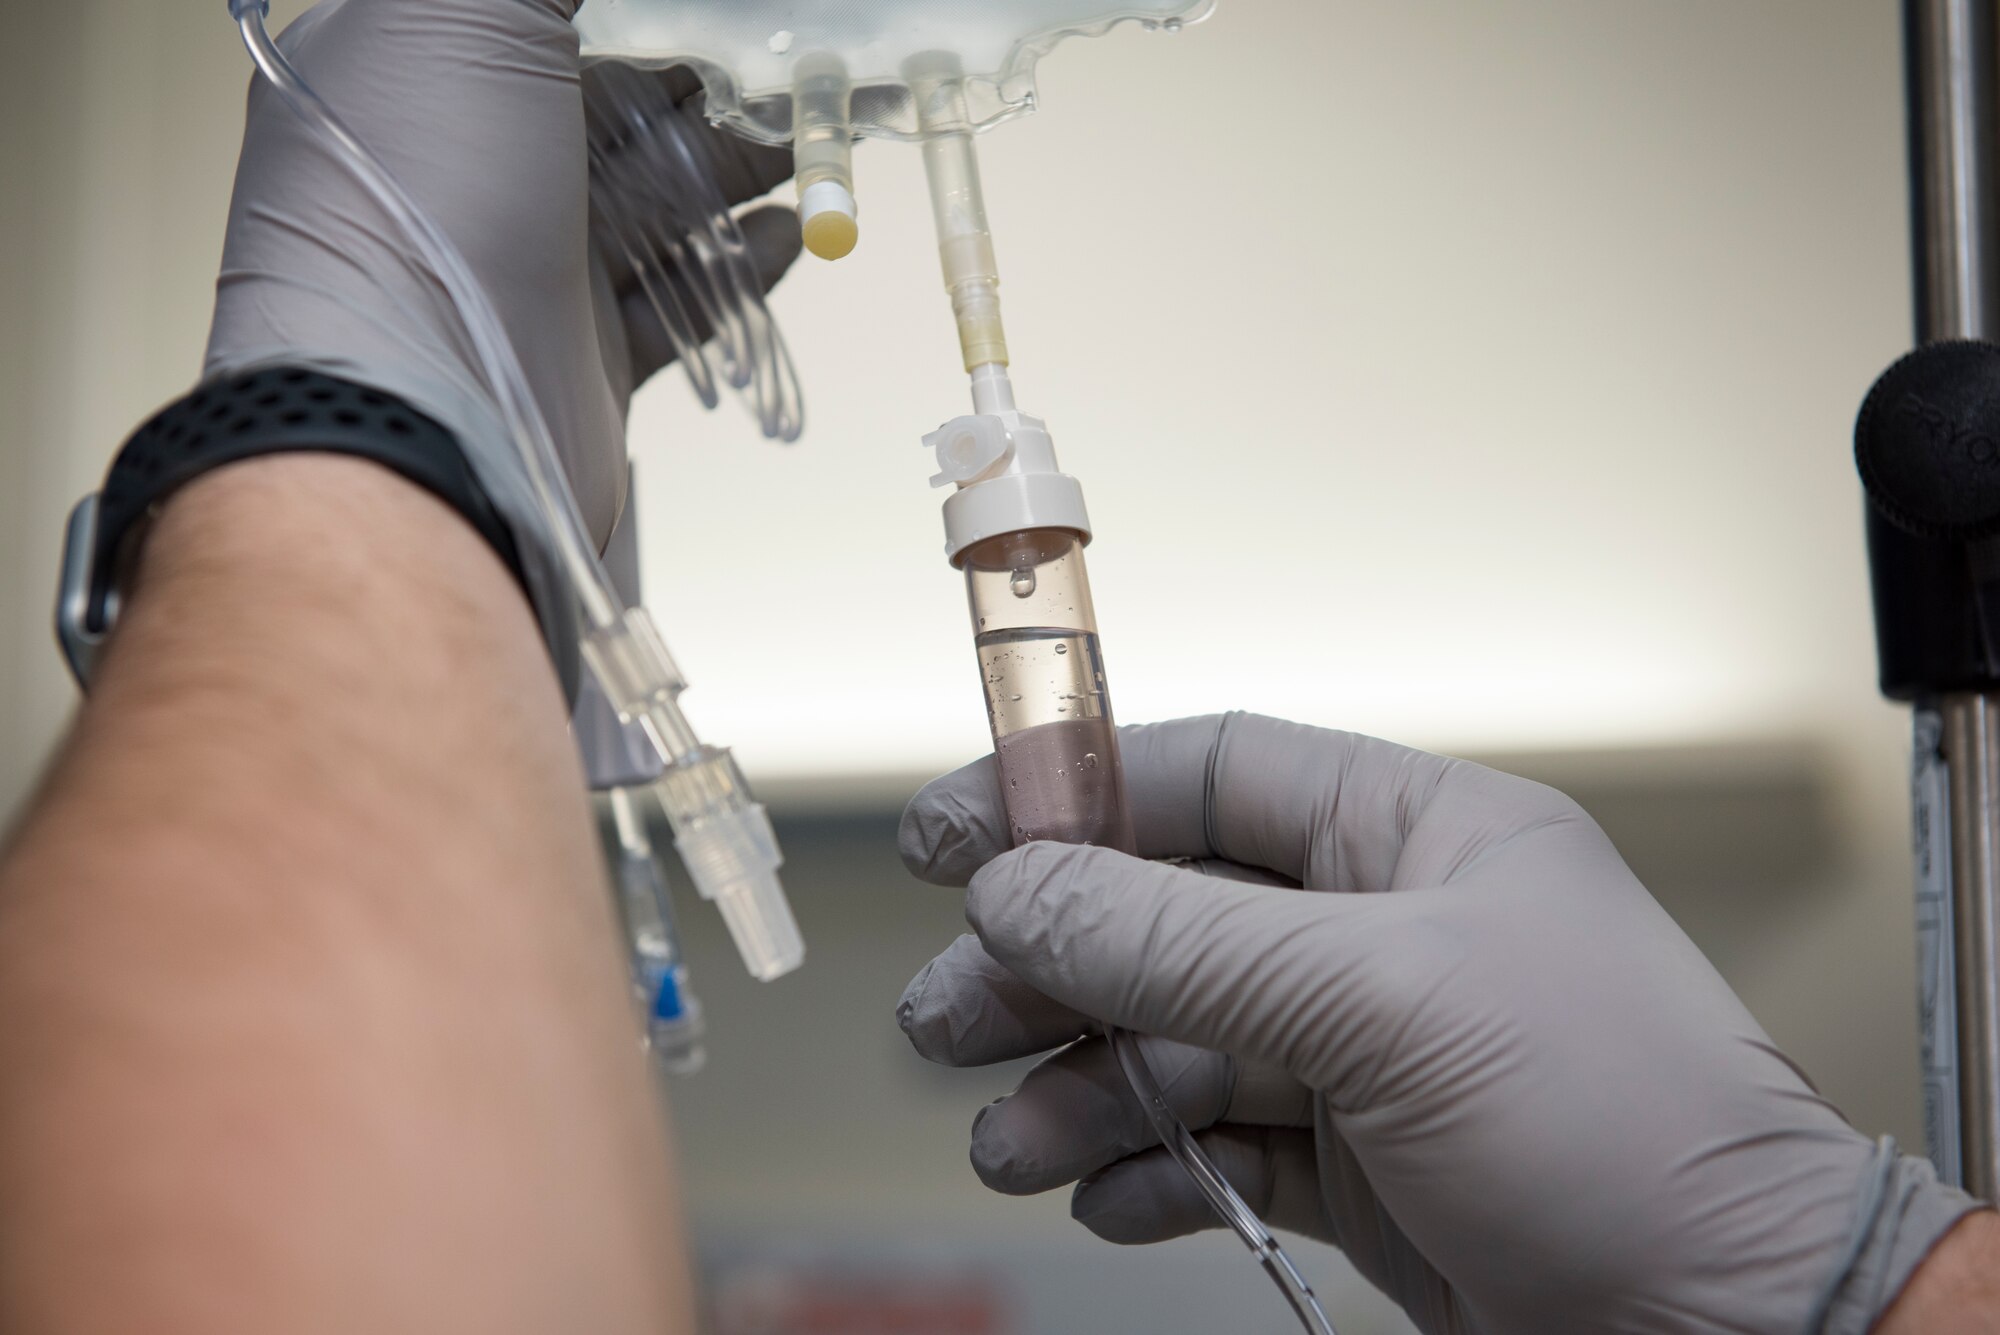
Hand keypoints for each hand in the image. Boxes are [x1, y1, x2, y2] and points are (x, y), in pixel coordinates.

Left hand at [205, 0, 799, 548]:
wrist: (420, 413)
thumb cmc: (416, 202)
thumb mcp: (464, 13)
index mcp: (417, 68)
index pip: (537, 15)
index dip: (640, 4)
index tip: (730, 6)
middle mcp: (470, 162)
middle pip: (618, 98)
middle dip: (712, 74)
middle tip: (801, 57)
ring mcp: (529, 261)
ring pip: (659, 193)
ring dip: (743, 160)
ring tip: (817, 131)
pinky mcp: (583, 348)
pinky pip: (678, 296)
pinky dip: (740, 263)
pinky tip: (791, 231)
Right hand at [898, 713, 1977, 1332]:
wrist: (1732, 1329)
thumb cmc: (1622, 1126)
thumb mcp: (1382, 1002)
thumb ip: (1185, 942)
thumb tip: (1023, 887)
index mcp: (1417, 835)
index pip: (1213, 772)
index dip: (1076, 791)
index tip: (958, 833)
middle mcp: (1385, 932)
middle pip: (1168, 917)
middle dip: (1051, 966)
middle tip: (946, 1014)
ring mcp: (1370, 1055)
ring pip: (1176, 1041)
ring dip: (1081, 1086)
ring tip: (1011, 1141)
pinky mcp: (1364, 1167)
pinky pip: (1218, 1143)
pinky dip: (1151, 1168)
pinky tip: (1108, 1193)